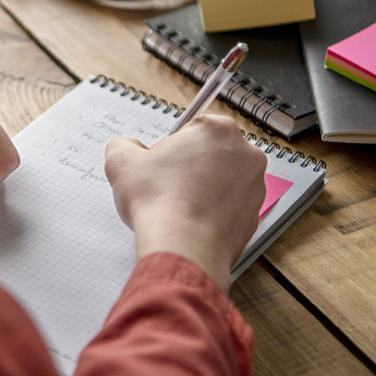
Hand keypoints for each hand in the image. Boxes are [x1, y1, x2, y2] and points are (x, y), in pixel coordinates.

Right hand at [104, 116, 266, 291]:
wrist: (183, 247)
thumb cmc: (159, 202)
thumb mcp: (121, 162)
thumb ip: (123, 145)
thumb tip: (127, 148)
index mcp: (218, 129)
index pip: (192, 128)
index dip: (172, 147)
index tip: (162, 163)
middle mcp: (245, 153)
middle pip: (211, 153)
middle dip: (191, 167)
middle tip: (167, 185)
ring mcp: (255, 186)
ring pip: (223, 181)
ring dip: (204, 189)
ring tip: (178, 206)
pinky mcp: (254, 215)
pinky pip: (230, 207)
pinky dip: (213, 213)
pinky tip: (192, 221)